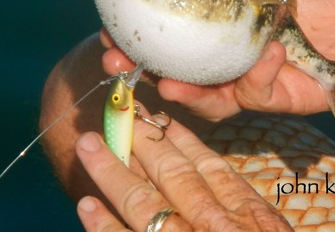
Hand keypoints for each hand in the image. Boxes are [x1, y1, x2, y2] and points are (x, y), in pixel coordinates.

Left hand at [75, 103, 290, 230]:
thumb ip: (242, 210)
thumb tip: (211, 178)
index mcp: (248, 216)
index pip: (208, 166)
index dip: (181, 138)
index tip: (159, 116)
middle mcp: (217, 226)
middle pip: (172, 175)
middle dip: (141, 141)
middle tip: (118, 114)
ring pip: (145, 203)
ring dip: (113, 171)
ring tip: (88, 144)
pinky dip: (105, 228)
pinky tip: (86, 205)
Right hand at [102, 0, 334, 120]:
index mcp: (222, 1)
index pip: (168, 12)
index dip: (133, 17)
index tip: (108, 14)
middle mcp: (227, 38)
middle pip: (171, 57)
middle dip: (140, 64)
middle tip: (117, 60)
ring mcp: (248, 69)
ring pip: (201, 88)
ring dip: (179, 89)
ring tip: (166, 84)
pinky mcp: (274, 94)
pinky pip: (251, 95)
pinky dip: (251, 82)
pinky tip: (263, 61)